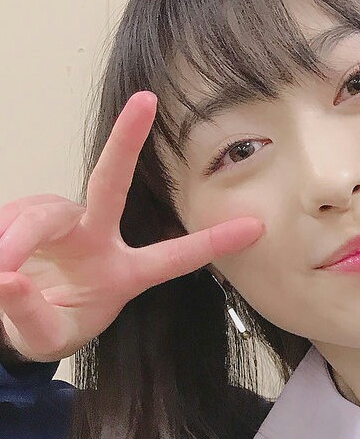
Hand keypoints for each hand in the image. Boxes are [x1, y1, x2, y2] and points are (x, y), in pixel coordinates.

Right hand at [0, 92, 263, 362]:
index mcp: (122, 274)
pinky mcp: (26, 212)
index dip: (211, 243)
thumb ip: (29, 315)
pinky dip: (0, 240)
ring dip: (18, 240)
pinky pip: (11, 219)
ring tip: (3, 272)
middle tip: (145, 101)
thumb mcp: (44, 338)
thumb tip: (7, 280)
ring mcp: (63, 221)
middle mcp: (98, 238)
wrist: (11, 319)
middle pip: (111, 185)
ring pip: (42, 214)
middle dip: (127, 142)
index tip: (255, 227)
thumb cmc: (46, 325)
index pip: (172, 258)